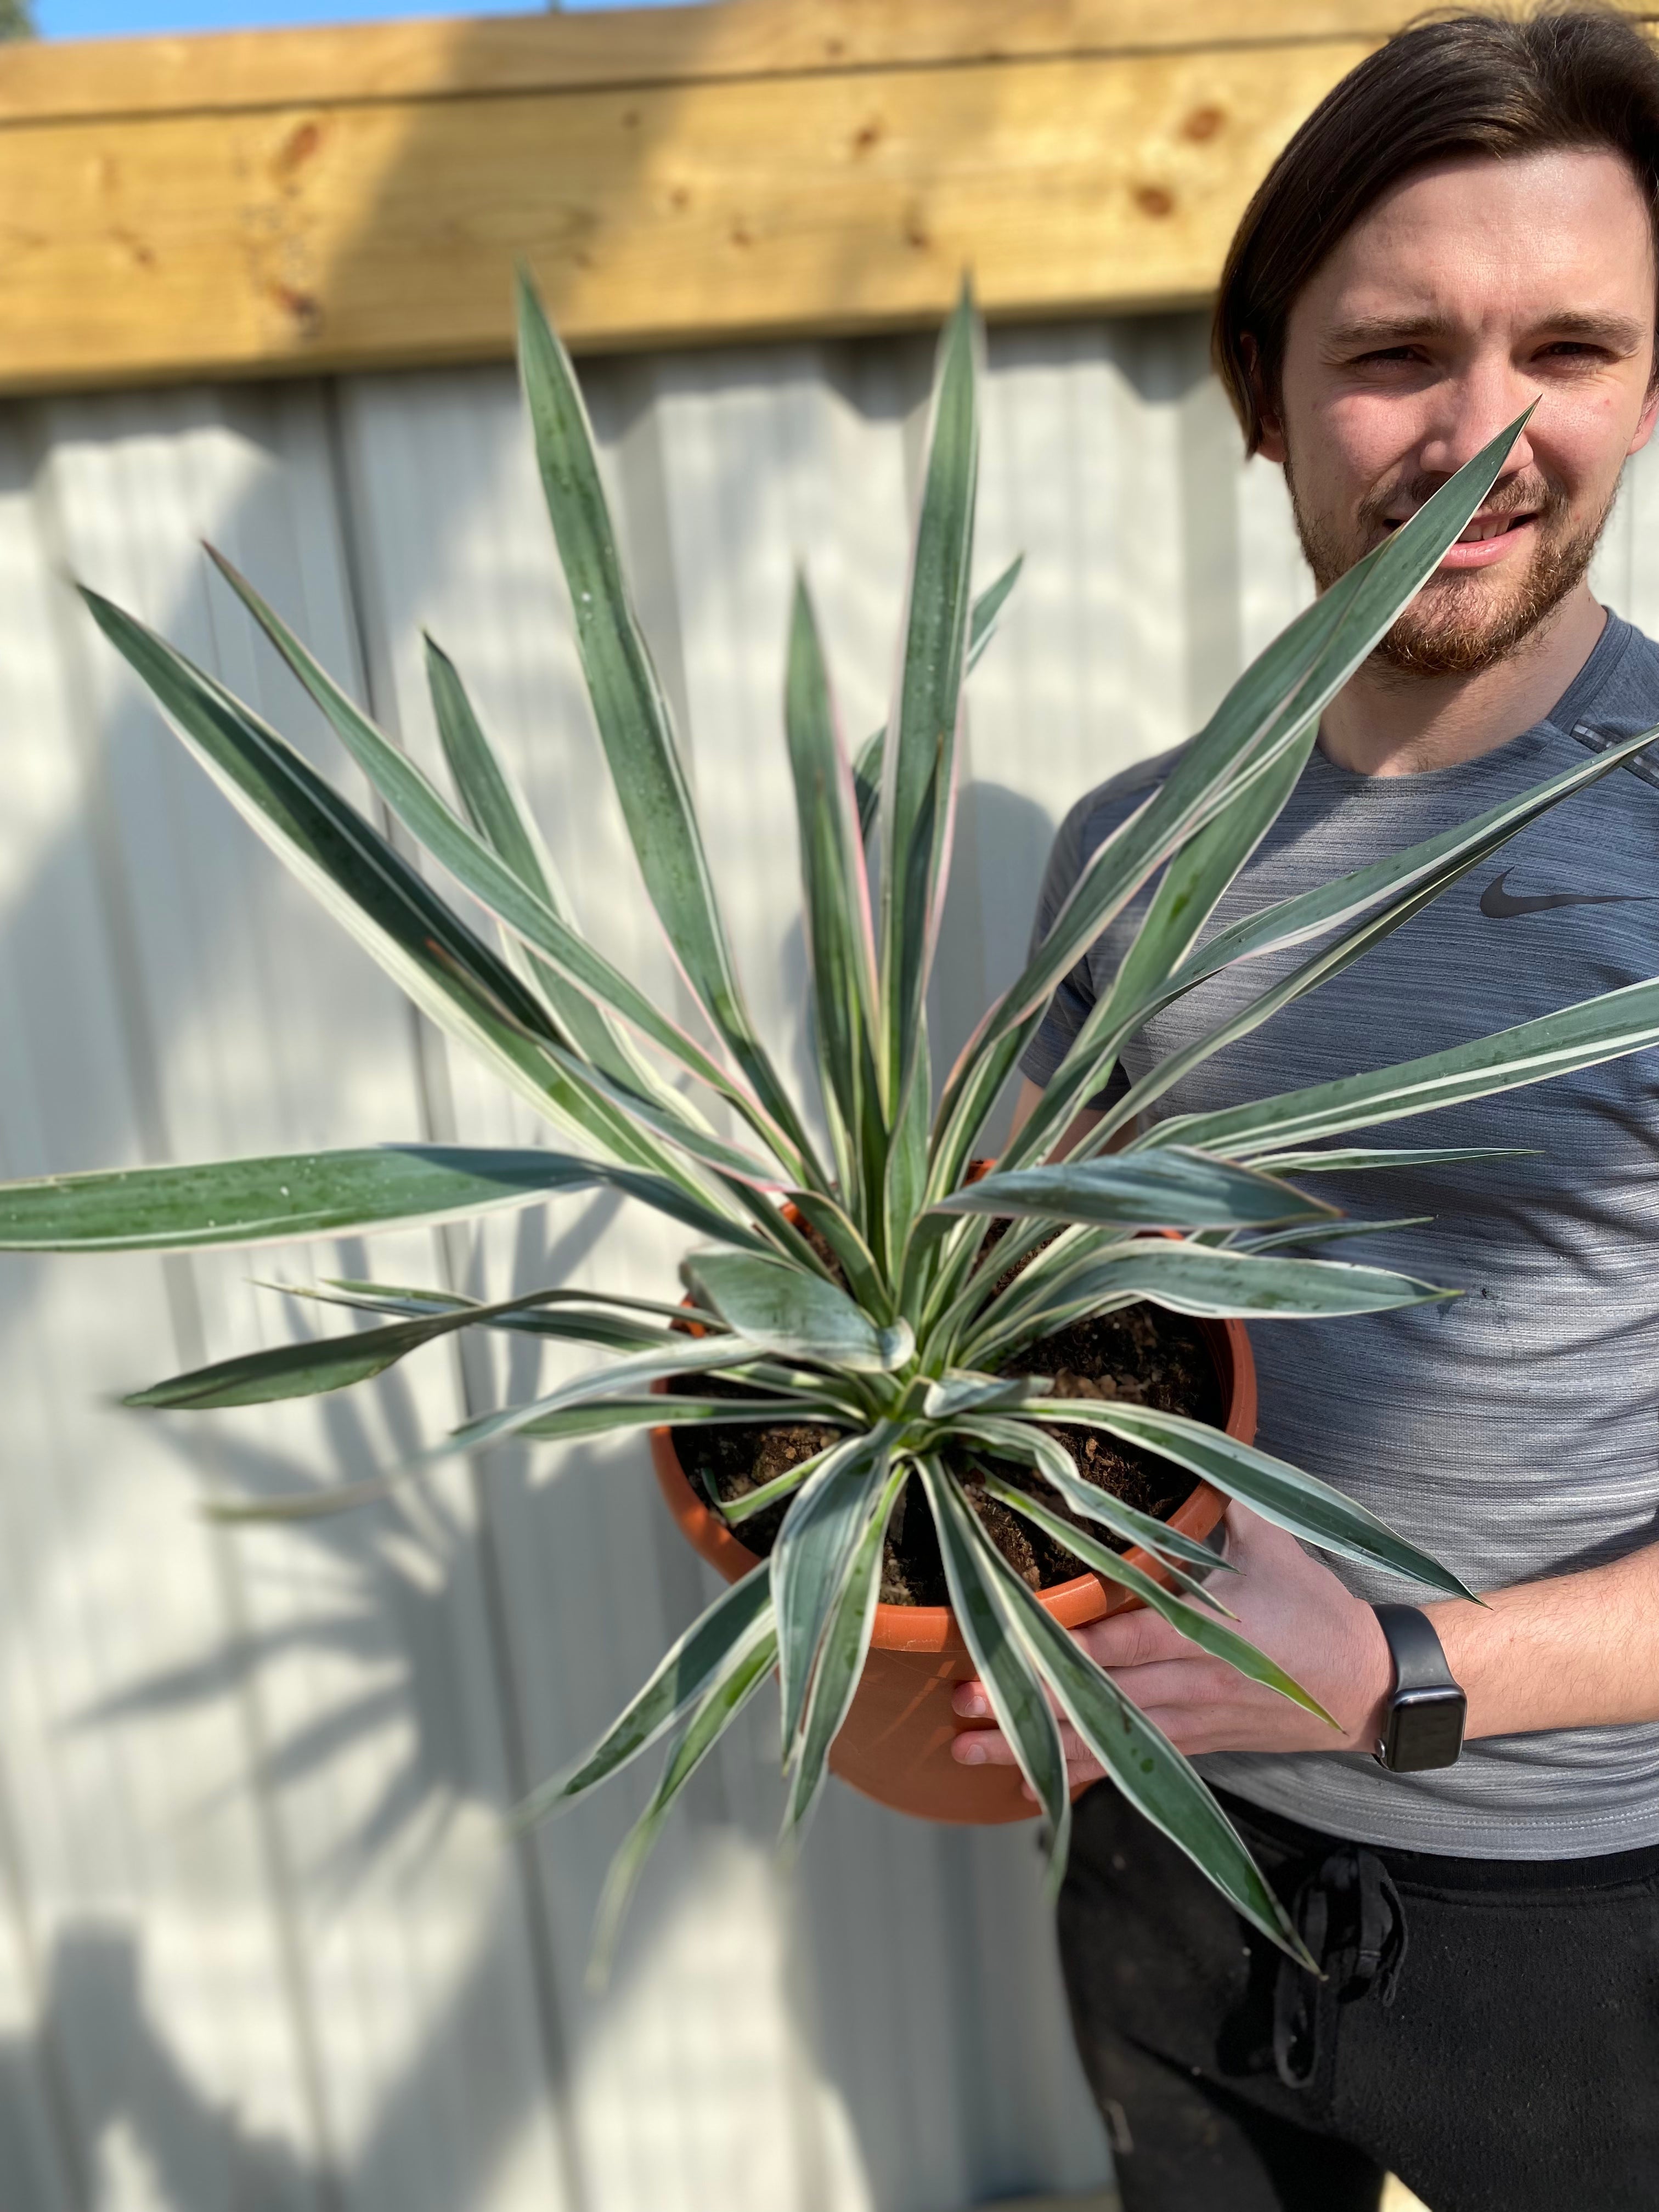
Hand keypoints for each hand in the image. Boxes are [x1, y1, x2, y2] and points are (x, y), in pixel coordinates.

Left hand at [949, 1503, 1394, 1788]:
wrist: (1370, 1686)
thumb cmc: (1318, 1607)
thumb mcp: (1274, 1544)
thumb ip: (1221, 1504)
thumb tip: (1181, 1443)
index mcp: (1206, 1629)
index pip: (1122, 1641)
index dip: (1064, 1650)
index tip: (1007, 1650)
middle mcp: (1192, 1680)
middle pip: (1097, 1697)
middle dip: (1026, 1704)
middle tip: (960, 1709)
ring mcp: (1192, 1719)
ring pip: (1104, 1739)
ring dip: (1036, 1748)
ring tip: (971, 1753)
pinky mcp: (1197, 1743)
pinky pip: (1130, 1764)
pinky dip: (1080, 1775)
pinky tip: (1031, 1787)